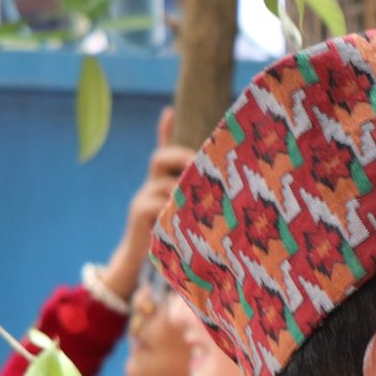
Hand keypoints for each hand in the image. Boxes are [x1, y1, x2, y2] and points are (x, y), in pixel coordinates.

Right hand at [103, 108, 197, 298]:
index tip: (168, 111)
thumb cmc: (177, 240)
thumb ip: (206, 202)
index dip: (164, 129)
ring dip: (186, 190)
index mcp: (165, 182)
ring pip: (165, 183)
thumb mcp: (193, 219)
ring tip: (206, 200)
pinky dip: (172, 208)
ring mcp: (143, 198)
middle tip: (205, 164)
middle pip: (161, 157)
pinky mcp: (140, 214)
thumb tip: (235, 191)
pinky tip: (186, 219)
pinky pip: (157, 203)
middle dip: (183, 157)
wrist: (143, 264)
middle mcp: (152, 185)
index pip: (164, 150)